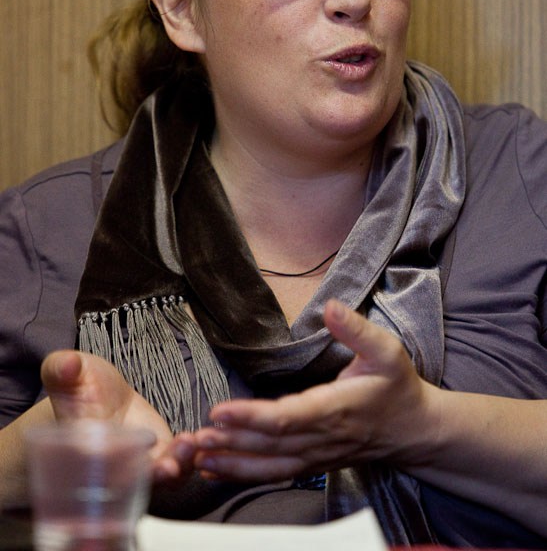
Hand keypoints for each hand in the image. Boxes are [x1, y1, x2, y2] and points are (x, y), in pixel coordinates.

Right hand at [41, 350, 197, 482]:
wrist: (100, 395)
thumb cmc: (78, 385)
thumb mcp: (65, 372)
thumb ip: (61, 368)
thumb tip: (67, 364)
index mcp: (82, 450)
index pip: (95, 467)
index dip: (111, 466)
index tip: (129, 458)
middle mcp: (111, 466)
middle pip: (131, 483)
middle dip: (151, 477)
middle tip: (168, 466)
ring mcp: (138, 464)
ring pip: (159, 477)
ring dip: (176, 467)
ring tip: (189, 444)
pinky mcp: (160, 455)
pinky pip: (178, 465)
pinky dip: (190, 459)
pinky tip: (199, 439)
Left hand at [190, 299, 439, 481]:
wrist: (415, 431)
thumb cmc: (397, 387)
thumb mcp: (387, 350)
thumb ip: (357, 329)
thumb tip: (330, 306)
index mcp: (337, 409)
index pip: (288, 418)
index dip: (252, 418)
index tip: (221, 411)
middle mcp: (322, 437)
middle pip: (270, 445)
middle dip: (231, 442)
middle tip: (194, 436)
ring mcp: (316, 455)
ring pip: (269, 465)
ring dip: (232, 462)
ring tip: (196, 454)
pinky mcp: (311, 463)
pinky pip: (274, 473)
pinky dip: (243, 473)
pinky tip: (215, 468)